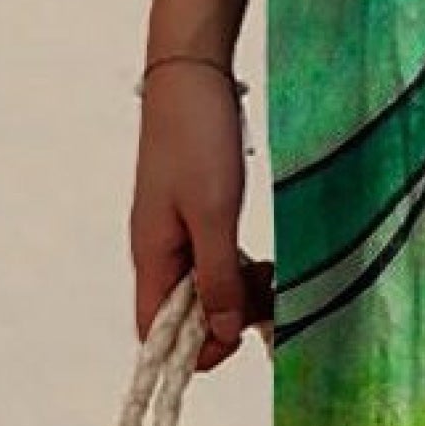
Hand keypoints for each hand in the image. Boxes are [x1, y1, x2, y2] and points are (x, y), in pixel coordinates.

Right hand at [129, 59, 273, 373]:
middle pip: (184, 315)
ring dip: (238, 293)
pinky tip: (265, 261)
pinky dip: (239, 268)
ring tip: (273, 277)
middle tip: (269, 302)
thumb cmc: (197, 140)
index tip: (239, 341)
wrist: (192, 75)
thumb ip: (216, 276)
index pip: (155, 333)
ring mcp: (177, 233)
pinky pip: (215, 260)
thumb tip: (219, 333)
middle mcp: (159, 251)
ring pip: (205, 288)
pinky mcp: (197, 215)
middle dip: (226, 319)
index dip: (193, 350)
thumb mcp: (214, 215)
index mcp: (151, 256)